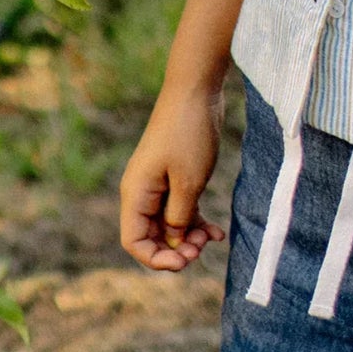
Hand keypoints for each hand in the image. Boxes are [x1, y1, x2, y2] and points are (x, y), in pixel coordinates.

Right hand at [120, 85, 228, 271]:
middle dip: (176, 248)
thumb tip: (175, 240)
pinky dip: (197, 221)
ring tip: (211, 239)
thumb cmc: (189, 133)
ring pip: (169, 224)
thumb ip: (180, 217)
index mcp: (136, 194)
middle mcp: (142, 191)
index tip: (184, 261)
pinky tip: (217, 231)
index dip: (156, 259)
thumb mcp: (188, 182)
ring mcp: (159, 183)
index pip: (134, 241)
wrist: (197, 90)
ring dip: (189, 237)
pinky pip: (181, 208)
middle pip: (152, 236)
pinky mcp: (175, 175)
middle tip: (201, 249)